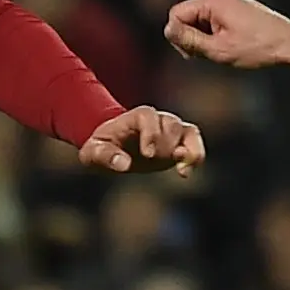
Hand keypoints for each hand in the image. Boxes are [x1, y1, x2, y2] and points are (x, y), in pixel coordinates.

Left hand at [78, 105, 203, 177]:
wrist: (114, 148)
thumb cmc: (101, 147)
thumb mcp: (93, 152)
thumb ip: (105, 156)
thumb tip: (124, 164)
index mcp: (136, 117)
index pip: (148, 117)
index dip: (150, 134)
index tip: (147, 155)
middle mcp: (158, 119)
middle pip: (170, 126)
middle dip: (165, 145)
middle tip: (152, 160)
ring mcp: (172, 129)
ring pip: (187, 132)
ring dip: (186, 151)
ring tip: (182, 169)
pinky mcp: (180, 142)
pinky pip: (195, 143)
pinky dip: (196, 156)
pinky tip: (186, 173)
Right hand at [163, 0, 289, 70]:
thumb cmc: (258, 48)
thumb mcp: (219, 50)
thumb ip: (189, 40)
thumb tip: (166, 29)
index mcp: (214, 0)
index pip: (176, 14)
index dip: (179, 37)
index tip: (194, 55)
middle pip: (187, 16)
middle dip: (192, 37)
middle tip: (209, 55)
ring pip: (200, 20)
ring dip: (204, 38)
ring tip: (223, 52)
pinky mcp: (237, 7)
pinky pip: (213, 20)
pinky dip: (215, 34)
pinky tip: (230, 46)